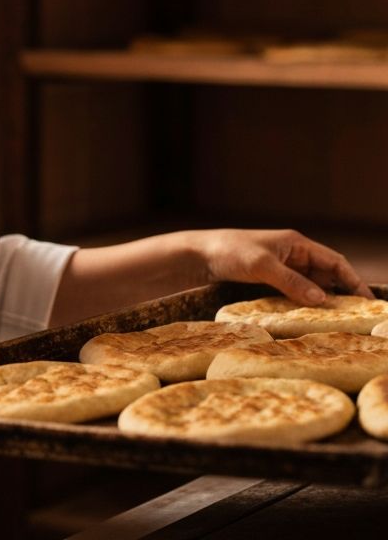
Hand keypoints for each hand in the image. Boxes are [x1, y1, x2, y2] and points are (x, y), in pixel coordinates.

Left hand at [194, 228, 374, 304]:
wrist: (199, 254)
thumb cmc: (229, 251)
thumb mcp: (261, 266)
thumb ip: (291, 282)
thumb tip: (322, 300)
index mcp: (297, 243)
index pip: (335, 261)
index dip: (353, 281)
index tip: (368, 302)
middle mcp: (294, 253)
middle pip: (327, 274)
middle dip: (342, 294)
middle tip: (357, 318)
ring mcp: (282, 265)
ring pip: (312, 284)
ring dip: (323, 300)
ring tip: (338, 322)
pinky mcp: (270, 277)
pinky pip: (296, 290)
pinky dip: (305, 302)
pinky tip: (310, 317)